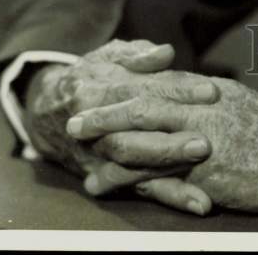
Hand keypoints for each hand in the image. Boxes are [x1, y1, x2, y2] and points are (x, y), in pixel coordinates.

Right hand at [22, 38, 218, 213]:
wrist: (46, 110)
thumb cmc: (90, 76)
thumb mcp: (107, 56)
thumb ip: (137, 54)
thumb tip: (166, 53)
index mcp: (99, 90)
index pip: (143, 90)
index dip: (178, 90)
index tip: (211, 92)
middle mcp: (98, 126)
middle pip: (136, 133)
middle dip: (171, 140)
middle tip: (206, 143)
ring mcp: (100, 155)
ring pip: (134, 166)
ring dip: (170, 172)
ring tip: (205, 174)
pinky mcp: (107, 177)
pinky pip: (139, 189)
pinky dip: (168, 196)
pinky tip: (198, 203)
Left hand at [66, 76, 257, 213]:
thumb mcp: (248, 114)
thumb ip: (218, 109)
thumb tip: (197, 108)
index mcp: (214, 93)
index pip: (161, 81)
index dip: (127, 83)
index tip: (101, 83)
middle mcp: (204, 107)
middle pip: (144, 97)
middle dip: (105, 102)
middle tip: (72, 108)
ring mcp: (203, 134)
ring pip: (141, 127)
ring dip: (103, 132)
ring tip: (74, 139)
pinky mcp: (205, 166)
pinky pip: (153, 167)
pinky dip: (121, 173)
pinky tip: (99, 183)